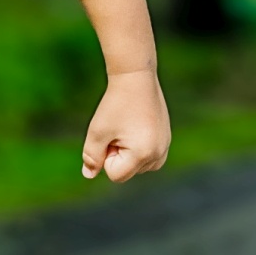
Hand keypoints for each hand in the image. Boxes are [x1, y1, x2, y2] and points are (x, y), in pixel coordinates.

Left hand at [81, 68, 170, 182]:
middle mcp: (159, 155)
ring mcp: (165, 147)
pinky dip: (137, 146)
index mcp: (143, 155)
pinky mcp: (166, 139)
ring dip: (127, 151)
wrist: (136, 79)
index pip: (115, 175)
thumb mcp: (97, 131)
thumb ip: (92, 156)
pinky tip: (136, 125)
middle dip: (117, 154)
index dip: (105, 157)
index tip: (109, 135)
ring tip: (127, 126)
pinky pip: (147, 155)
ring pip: (137, 165)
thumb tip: (89, 175)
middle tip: (119, 127)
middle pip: (127, 171)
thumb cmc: (115, 105)